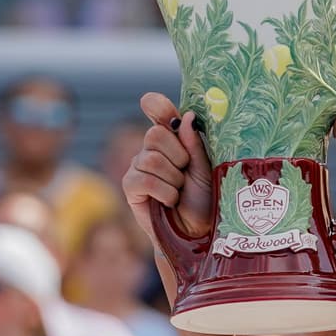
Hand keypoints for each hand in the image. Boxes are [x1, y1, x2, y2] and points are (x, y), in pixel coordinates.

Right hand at [123, 92, 213, 242]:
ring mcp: (138, 166)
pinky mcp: (130, 186)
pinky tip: (169, 200)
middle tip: (186, 173)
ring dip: (173, 179)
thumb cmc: (204, 198)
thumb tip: (187, 116)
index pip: (158, 112)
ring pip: (151, 159)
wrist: (196, 231)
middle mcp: (152, 149)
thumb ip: (194, 144)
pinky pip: (144, 179)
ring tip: (179, 190)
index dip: (157, 106)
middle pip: (155, 134)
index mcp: (173, 139)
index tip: (156, 104)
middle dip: (178, 156)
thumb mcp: (205, 168)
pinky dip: (164, 191)